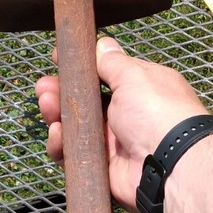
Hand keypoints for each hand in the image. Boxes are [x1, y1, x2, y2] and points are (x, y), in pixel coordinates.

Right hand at [35, 37, 209, 211]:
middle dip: (61, 93)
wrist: (169, 165)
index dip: (80, 69)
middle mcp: (126, 114)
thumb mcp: (134, 75)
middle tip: (44, 88)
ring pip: (75, 128)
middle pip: (84, 102)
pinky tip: (57, 135)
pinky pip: (74, 155)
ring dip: (57, 116)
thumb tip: (102, 45)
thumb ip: (111, 62)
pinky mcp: (102, 167)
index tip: (58, 60)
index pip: (103, 75)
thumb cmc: (157, 112)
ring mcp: (113, 142)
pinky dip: (62, 146)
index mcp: (138, 88)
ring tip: (48, 107)